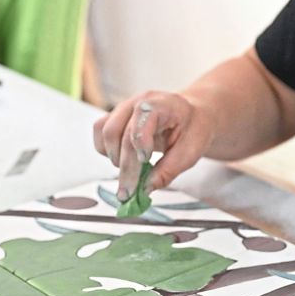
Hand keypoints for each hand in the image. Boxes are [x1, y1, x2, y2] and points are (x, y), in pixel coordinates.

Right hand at [93, 91, 214, 200]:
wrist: (192, 114)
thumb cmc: (194, 128)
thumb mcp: (192, 150)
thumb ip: (169, 169)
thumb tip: (146, 188)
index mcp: (160, 105)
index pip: (139, 125)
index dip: (139, 147)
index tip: (145, 164)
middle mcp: (138, 102)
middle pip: (118, 133)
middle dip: (124, 167)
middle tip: (128, 193)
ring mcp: (124, 108)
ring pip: (104, 131)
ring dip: (113, 157)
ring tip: (131, 172)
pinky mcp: (116, 116)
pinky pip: (100, 131)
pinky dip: (106, 150)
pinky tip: (123, 160)